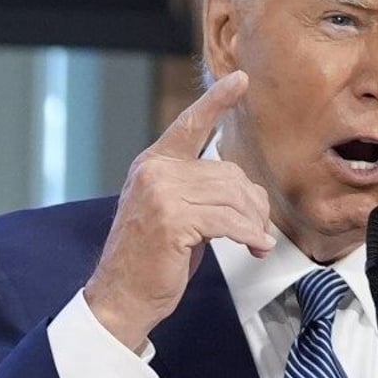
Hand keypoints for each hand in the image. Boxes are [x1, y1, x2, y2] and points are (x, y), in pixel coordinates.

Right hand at [83, 70, 272, 350]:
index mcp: (154, 164)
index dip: (217, 100)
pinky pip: (228, 220)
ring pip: (231, 196)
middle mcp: (155, 171)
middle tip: (257, 228)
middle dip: (251, 203)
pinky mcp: (172, 219)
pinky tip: (254, 245)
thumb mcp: (172, 212)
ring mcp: (161, 193)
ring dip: (252, 222)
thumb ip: (199, 189)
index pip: (190, 124)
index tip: (239, 79)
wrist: (120, 298)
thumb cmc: (150, 259)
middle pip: (228, 173)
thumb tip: (244, 189)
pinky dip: (248, 234)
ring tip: (255, 240)